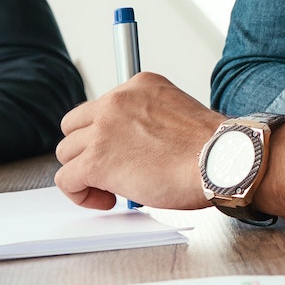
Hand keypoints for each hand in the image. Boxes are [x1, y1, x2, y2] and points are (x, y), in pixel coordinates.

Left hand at [54, 72, 224, 210]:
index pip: (103, 106)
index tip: (121, 149)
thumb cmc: (210, 149)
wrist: (219, 161)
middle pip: (75, 125)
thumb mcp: (177, 114)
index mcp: (140, 86)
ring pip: (67, 152)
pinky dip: (80, 194)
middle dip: (88, 149)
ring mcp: (103, 130)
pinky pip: (66, 179)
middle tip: (111, 168)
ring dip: (84, 171)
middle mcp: (117, 101)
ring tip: (110, 187)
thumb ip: (149, 121)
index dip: (108, 134)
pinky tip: (105, 199)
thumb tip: (135, 146)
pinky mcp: (95, 161)